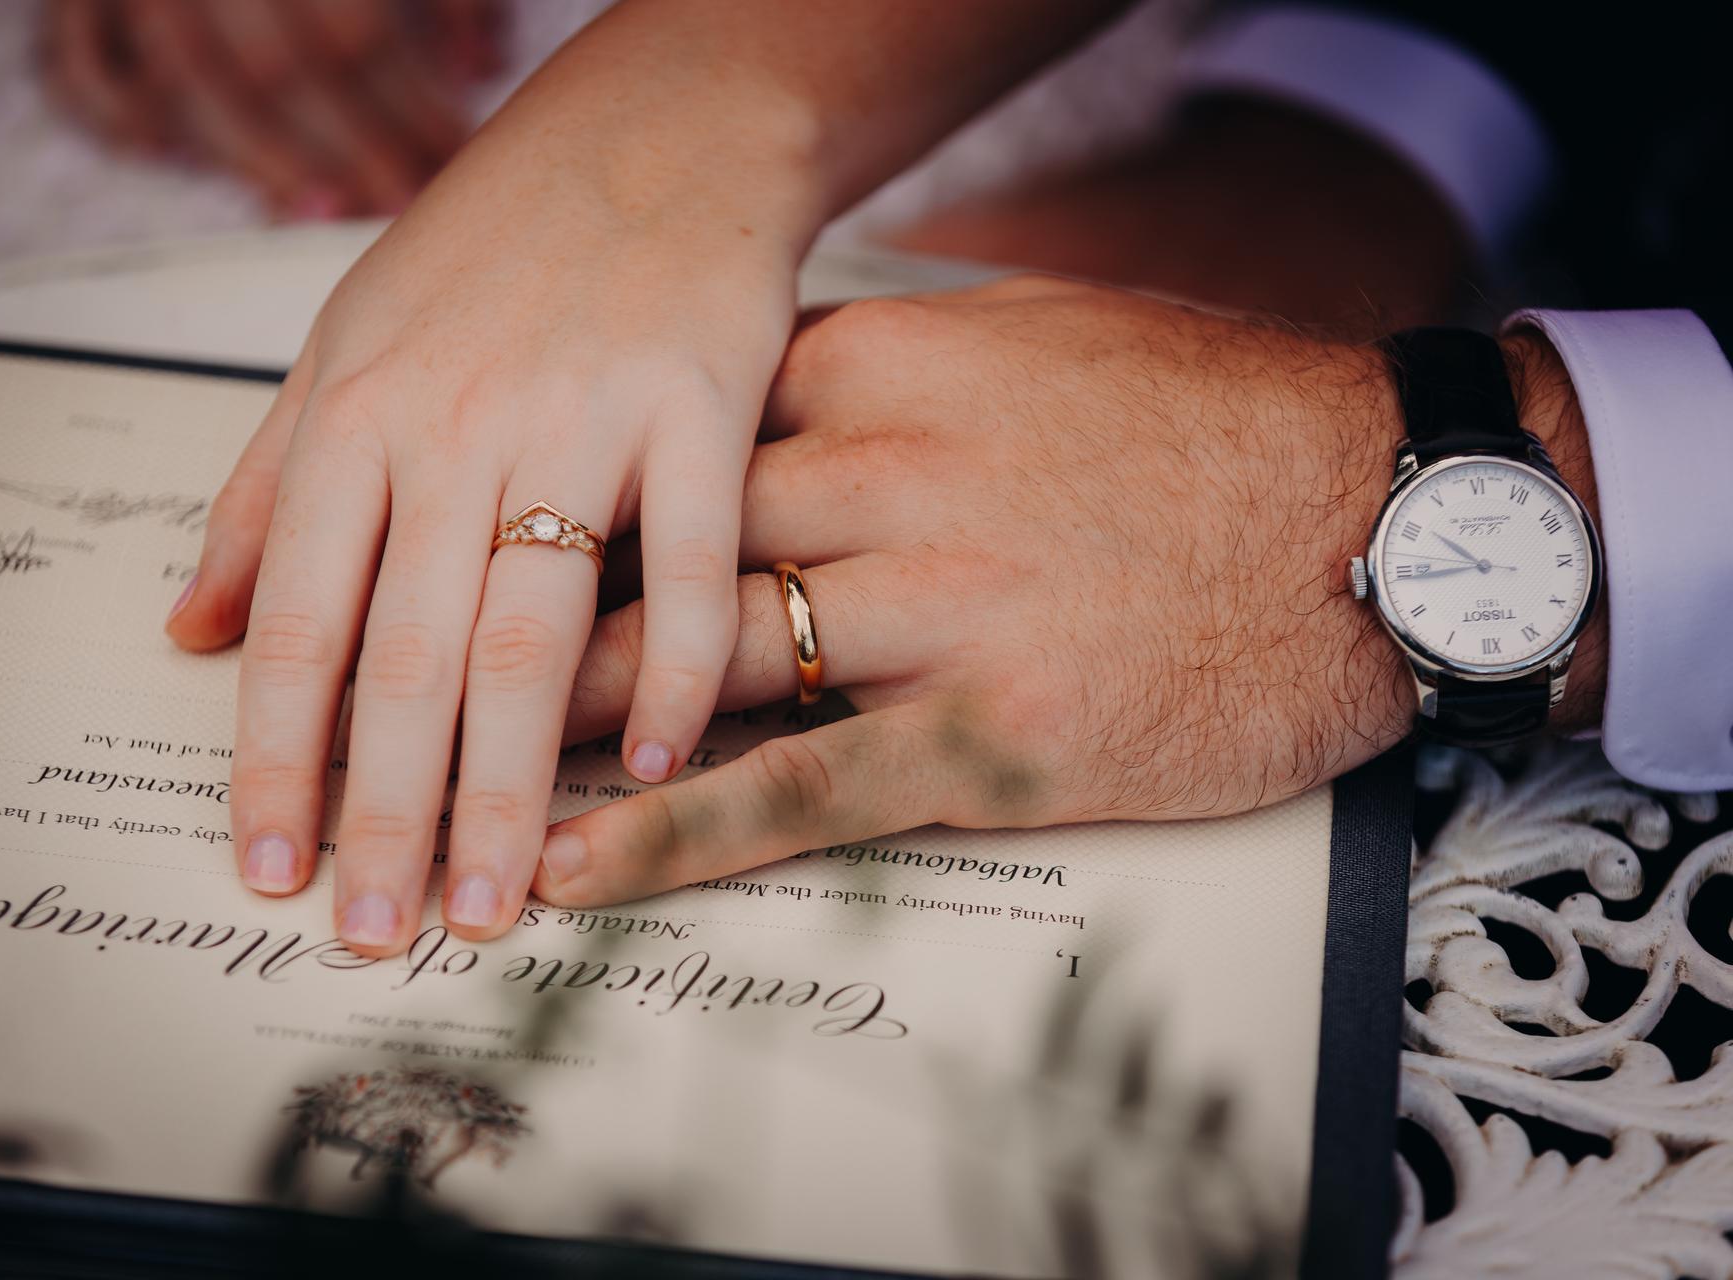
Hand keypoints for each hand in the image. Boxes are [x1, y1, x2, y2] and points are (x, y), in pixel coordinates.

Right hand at [41, 0, 497, 215]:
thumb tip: (479, 62)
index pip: (360, 28)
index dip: (413, 109)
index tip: (452, 161)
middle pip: (280, 67)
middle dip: (352, 150)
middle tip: (403, 202)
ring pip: (192, 81)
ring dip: (265, 158)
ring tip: (328, 209)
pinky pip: (81, 69)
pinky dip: (125, 121)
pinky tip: (179, 160)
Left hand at [164, 96, 800, 951]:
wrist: (658, 134)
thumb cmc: (496, 245)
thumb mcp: (343, 345)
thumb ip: (269, 493)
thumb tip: (190, 628)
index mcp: (359, 418)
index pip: (298, 624)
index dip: (276, 758)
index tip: (271, 867)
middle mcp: (458, 427)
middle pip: (410, 656)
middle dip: (388, 810)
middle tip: (381, 929)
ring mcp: (583, 419)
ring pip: (532, 632)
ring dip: (509, 781)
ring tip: (492, 897)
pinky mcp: (699, 410)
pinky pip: (691, 566)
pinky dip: (678, 671)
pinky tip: (654, 766)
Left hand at [533, 277, 1604, 905]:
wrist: (1392, 516)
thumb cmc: (1223, 423)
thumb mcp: (1046, 340)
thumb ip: (905, 363)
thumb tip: (794, 382)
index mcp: (898, 374)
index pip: (687, 428)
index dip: (580, 488)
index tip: (488, 525)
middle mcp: (896, 482)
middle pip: (662, 546)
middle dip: (528, 604)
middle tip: (408, 657)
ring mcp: (940, 610)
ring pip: (700, 668)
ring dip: (555, 726)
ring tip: (437, 779)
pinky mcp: (992, 735)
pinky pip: (797, 789)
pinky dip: (670, 832)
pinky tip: (572, 865)